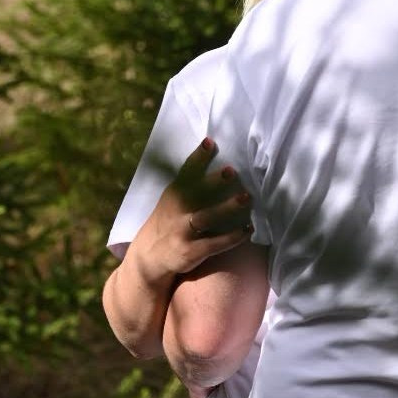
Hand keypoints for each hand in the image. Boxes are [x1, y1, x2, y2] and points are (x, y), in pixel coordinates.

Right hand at [141, 138, 252, 278]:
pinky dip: (233, 237)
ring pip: (206, 218)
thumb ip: (190, 184)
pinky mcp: (191, 251)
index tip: (210, 142)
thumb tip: (221, 165)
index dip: (198, 157)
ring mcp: (182, 232)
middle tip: (232, 170)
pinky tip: (248, 229)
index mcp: (174, 193)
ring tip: (246, 197)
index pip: (186, 171)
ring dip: (227, 208)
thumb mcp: (172, 199)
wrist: (149, 256)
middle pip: (196, 193)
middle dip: (214, 182)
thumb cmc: (169, 220)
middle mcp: (177, 210)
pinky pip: (215, 244)